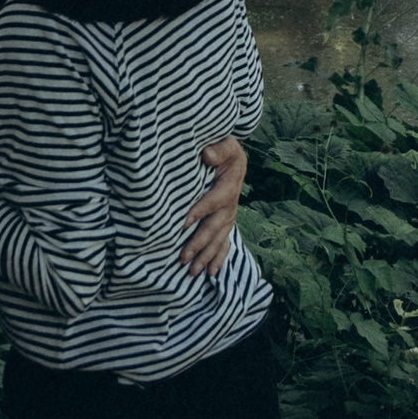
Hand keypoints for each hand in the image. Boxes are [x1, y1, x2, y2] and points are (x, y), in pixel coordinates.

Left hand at [182, 133, 247, 278]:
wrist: (234, 160)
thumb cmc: (224, 151)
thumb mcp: (226, 145)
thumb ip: (218, 149)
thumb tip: (207, 155)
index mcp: (228, 186)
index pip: (213, 201)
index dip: (199, 211)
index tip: (183, 223)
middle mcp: (230, 205)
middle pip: (214, 227)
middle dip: (199, 243)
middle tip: (183, 257)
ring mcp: (229, 217)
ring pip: (218, 239)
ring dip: (206, 256)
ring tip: (193, 271)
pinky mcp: (226, 223)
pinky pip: (224, 243)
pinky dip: (218, 259)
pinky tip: (210, 273)